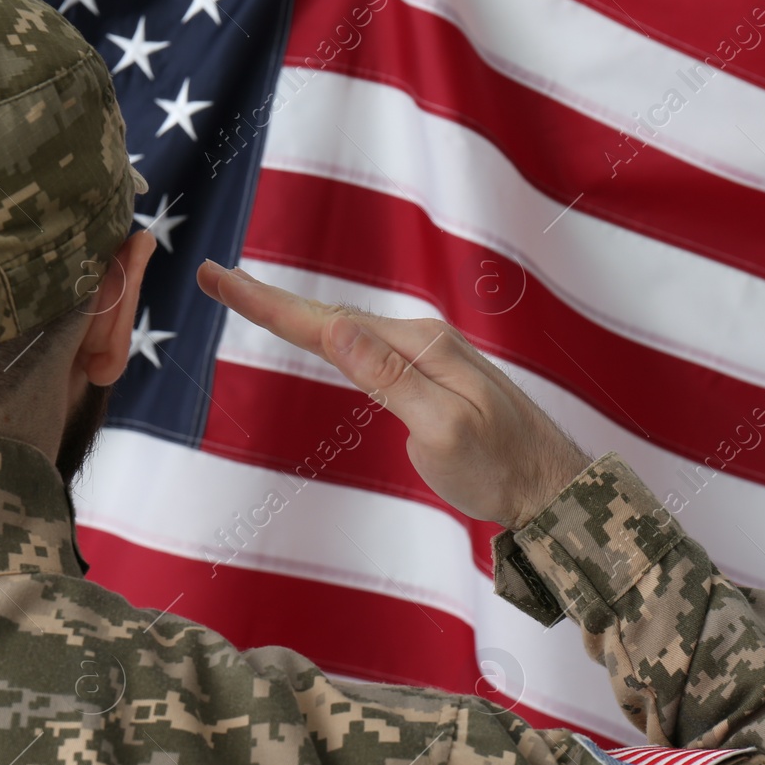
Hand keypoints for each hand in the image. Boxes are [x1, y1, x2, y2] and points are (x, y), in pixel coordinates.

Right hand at [196, 261, 592, 528]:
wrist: (551, 486)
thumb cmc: (500, 467)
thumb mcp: (440, 429)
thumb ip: (386, 378)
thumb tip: (335, 326)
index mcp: (418, 347)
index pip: (325, 322)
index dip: (266, 304)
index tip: (216, 278)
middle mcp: (419, 340)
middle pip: (328, 316)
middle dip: (268, 300)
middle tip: (214, 277)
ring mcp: (423, 358)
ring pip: (344, 330)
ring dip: (293, 312)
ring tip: (245, 295)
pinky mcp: (426, 379)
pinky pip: (363, 349)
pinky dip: (325, 335)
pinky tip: (313, 331)